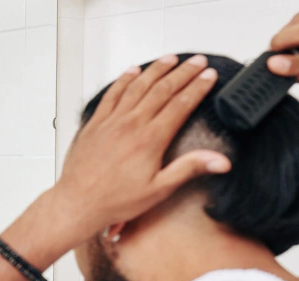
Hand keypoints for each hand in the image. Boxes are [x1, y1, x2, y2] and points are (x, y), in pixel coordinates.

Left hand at [49, 54, 230, 243]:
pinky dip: (124, 79)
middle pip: (162, 89)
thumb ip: (189, 169)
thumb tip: (220, 161)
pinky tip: (133, 71)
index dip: (198, 87)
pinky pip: (112, 94)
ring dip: (156, 70)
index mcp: (150, 139)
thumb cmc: (115, 200)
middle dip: (183, 72)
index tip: (209, 75)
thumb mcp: (159, 189)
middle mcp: (131, 125)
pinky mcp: (95, 124)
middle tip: (197, 61)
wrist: (78, 203)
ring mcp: (111, 121)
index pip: (181, 104)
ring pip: (138, 86)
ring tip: (171, 59)